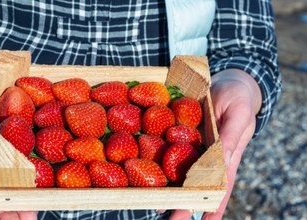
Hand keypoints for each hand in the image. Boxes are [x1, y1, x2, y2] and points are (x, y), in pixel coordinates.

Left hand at [169, 69, 261, 219]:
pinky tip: (148, 172)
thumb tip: (222, 159)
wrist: (226, 83)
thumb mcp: (238, 114)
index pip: (221, 187)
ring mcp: (195, 148)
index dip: (214, 207)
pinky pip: (172, 151)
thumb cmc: (237, 99)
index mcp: (227, 157)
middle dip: (185, 204)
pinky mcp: (183, 136)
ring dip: (172, 188)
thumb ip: (230, 136)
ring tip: (157, 205)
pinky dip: (162, 162)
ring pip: (183, 172)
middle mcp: (209, 157)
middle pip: (197, 186)